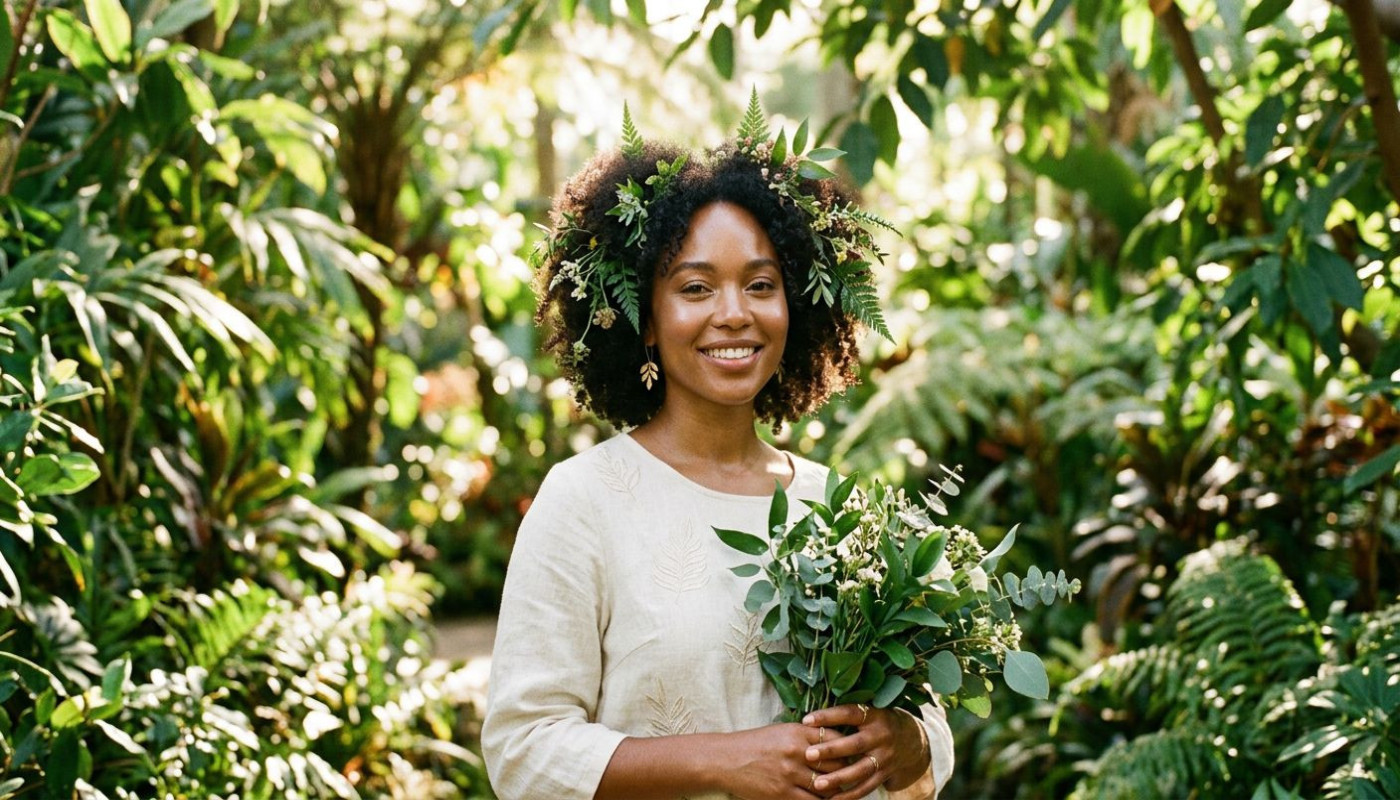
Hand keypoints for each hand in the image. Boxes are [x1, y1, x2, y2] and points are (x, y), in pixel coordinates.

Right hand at [713, 723, 846, 799]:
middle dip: (846, 772)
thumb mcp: (782, 731)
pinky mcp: (782, 793)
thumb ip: (807, 736)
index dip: (849, 749)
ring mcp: (790, 774)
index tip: (854, 755)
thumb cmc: (756, 744)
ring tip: (841, 792)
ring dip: (836, 791)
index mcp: (798, 732)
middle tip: (852, 776)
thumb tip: (835, 743)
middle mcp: (797, 751)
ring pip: (827, 786)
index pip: (837, 740)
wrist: (726, 760)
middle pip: (837, 764)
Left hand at [799, 704, 930, 799]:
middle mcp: (882, 736)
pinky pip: (866, 787)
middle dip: (831, 750)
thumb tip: (810, 717)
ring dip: (838, 778)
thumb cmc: (878, 723)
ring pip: (860, 770)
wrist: (911, 741)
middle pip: (855, 745)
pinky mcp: (885, 774)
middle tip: (808, 754)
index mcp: (875, 716)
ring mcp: (885, 757)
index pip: (850, 713)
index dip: (828, 716)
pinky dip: (849, 795)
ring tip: (818, 784)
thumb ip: (846, 714)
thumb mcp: (869, 712)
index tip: (806, 720)